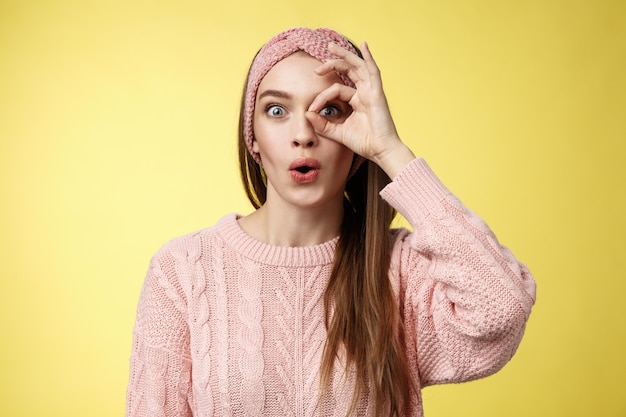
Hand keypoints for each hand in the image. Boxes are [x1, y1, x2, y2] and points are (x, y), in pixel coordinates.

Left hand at [306, 42, 414, 177]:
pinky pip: (373, 71)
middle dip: (333, 63)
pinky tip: (364, 46)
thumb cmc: (363, 143)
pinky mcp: (377, 93)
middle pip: (348, 70)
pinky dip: (369, 58)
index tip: (311, 109)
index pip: (335, 89)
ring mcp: (371, 91)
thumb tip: (306, 113)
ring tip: (331, 47)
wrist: (380, 151)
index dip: (321, 97)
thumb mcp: (337, 132)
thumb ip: (322, 124)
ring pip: (358, 66)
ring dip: (345, 56)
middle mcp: (364, 93)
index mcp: (356, 101)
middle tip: (317, 64)